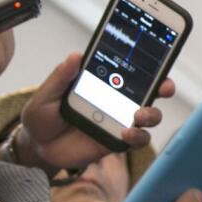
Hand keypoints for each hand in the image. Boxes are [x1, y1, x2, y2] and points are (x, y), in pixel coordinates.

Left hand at [11, 52, 174, 171]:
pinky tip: (126, 133)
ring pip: (150, 116)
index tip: (159, 57)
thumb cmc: (42, 116)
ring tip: (138, 115)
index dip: (149, 64)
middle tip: (163, 87)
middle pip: (150, 92)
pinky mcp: (117, 142)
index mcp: (104, 83)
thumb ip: (62, 76)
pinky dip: (138, 136)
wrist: (37, 146)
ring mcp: (119, 121)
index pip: (131, 70)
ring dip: (152, 114)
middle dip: (164, 87)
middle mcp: (117, 101)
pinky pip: (137, 140)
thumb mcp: (47, 93)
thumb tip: (76, 55)